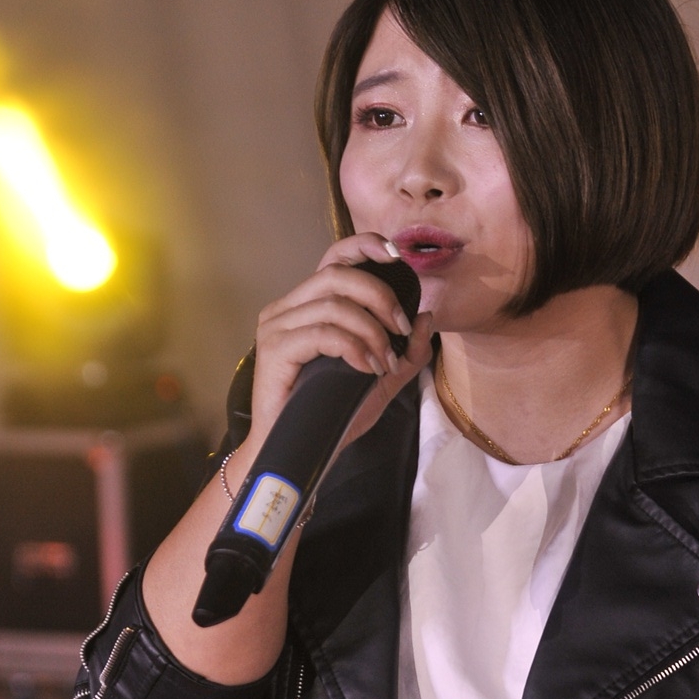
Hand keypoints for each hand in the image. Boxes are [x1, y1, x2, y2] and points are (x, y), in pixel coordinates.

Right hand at [249, 233, 433, 444]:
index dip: (364, 246)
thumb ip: (405, 352)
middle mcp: (287, 309)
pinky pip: (323, 333)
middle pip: (337, 274)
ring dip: (371, 331)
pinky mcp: (274, 350)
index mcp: (307, 306)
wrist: (296, 451)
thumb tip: (425, 317)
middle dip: (380, 296)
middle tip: (400, 328)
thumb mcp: (380, 381)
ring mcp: (276, 327)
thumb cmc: (330, 415)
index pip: (334, 258)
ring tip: (383, 362)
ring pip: (333, 304)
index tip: (397, 257)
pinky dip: (354, 348)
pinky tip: (366, 368)